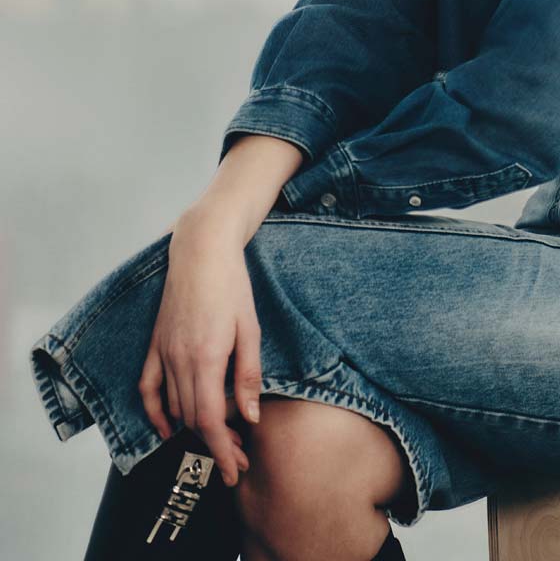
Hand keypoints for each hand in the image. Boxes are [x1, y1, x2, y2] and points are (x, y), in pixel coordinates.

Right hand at [138, 211, 262, 486]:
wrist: (201, 250)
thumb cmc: (232, 284)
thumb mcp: (250, 327)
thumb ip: (247, 374)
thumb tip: (250, 417)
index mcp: (206, 358)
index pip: (211, 420)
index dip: (223, 451)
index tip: (235, 471)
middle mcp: (179, 361)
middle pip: (193, 419)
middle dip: (216, 444)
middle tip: (239, 455)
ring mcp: (163, 353)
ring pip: (174, 407)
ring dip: (194, 429)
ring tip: (221, 439)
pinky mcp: (155, 344)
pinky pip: (148, 388)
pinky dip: (156, 412)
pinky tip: (168, 427)